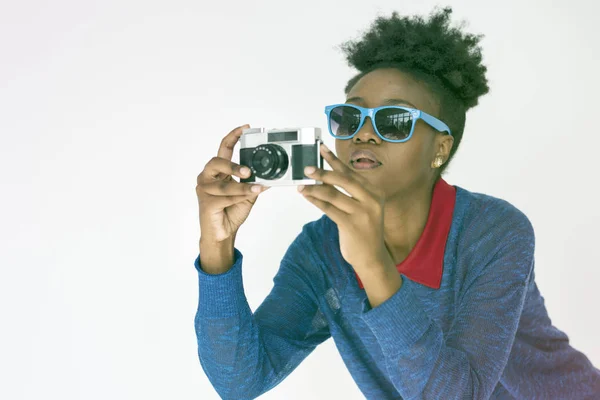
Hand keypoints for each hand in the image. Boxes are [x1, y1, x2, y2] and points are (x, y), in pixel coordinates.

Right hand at [196, 124, 269, 242]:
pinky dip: (239, 198)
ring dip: (242, 188)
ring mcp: (204, 190)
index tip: (246, 128)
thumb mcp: (247, 193)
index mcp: (218, 171)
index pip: (224, 148)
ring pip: (224, 185)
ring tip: (257, 188)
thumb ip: (253, 182)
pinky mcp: (206, 203)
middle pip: (216, 162)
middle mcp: (207, 177)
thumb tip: (270, 175)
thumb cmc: (232, 211)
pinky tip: (248, 197)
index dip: (234, 136)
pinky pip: (225, 198)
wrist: (223, 232)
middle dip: (233, 165)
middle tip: (248, 171)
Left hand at [297, 143, 389, 270]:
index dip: (335, 160)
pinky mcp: (352, 225)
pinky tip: (307, 197)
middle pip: (344, 180)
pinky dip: (316, 201)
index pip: (351, 173)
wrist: (372, 257)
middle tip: (307, 168)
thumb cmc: (364, 231)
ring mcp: (363, 213)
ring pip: (333, 195)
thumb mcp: (362, 208)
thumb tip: (326, 176)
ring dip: (314, 188)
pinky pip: (329, 209)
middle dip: (323, 172)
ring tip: (301, 185)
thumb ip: (348, 193)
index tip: (322, 149)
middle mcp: (372, 200)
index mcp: (375, 192)